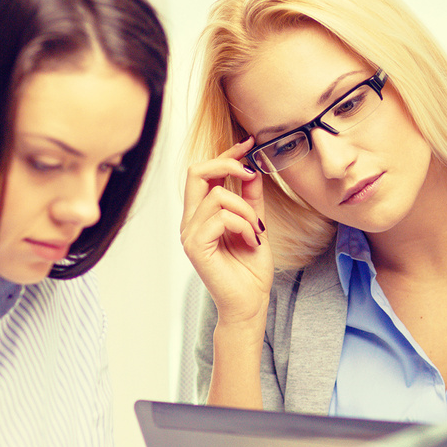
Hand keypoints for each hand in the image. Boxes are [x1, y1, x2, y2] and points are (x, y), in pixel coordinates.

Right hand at [181, 138, 272, 327]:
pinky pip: (220, 218)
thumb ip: (251, 198)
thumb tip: (252, 169)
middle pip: (196, 172)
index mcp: (201, 215)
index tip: (248, 144)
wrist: (250, 302)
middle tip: (250, 174)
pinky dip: (243, 224)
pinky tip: (252, 239)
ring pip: (217, 197)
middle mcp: (190, 222)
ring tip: (257, 228)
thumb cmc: (250, 269)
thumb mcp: (255, 224)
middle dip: (227, 165)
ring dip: (246, 209)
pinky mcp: (195, 247)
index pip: (204, 173)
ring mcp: (190, 234)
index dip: (225, 155)